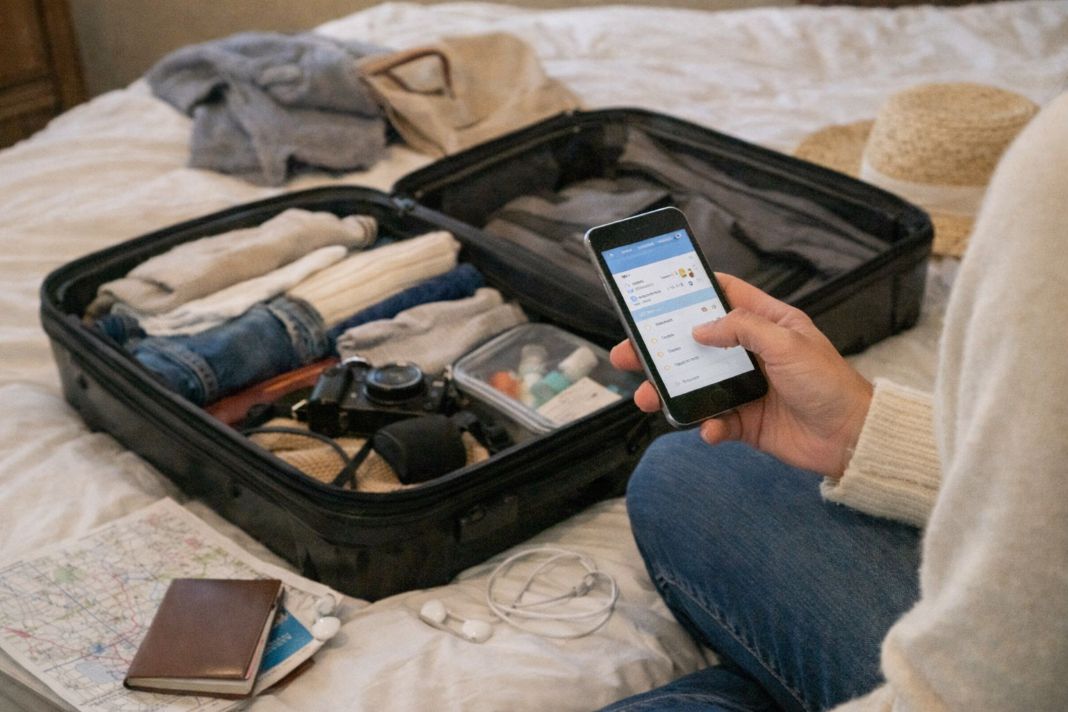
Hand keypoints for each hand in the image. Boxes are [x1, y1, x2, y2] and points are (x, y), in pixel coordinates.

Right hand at [610, 273, 871, 478]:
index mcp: (767, 324)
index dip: (694, 290)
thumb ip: (742, 329)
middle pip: (696, 344)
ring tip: (646, 397)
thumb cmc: (830, 383)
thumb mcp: (787, 343)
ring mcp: (746, 387)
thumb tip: (701, 328)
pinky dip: (706, 425)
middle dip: (661, 349)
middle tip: (628, 353)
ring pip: (695, 384)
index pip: (725, 296)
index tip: (661, 289)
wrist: (852, 438)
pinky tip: (708, 428)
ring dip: (668, 390)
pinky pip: (714, 420)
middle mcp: (751, 353)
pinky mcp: (745, 421)